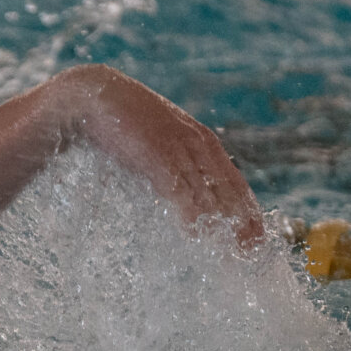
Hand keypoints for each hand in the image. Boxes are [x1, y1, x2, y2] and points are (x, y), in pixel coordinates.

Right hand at [51, 68, 265, 247]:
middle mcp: (198, 143)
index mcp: (203, 140)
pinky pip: (178, 188)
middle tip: (251, 255)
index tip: (258, 239)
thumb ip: (173, 164)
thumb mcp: (158, 142)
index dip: (249, 212)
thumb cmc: (123, 122)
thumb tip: (178, 194)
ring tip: (231, 254)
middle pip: (229, 191)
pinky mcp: (155, 154)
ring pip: (209, 193)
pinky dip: (189, 212)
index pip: (235, 182)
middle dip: (242, 225)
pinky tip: (193, 234)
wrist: (93, 96)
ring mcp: (178, 148)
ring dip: (221, 226)